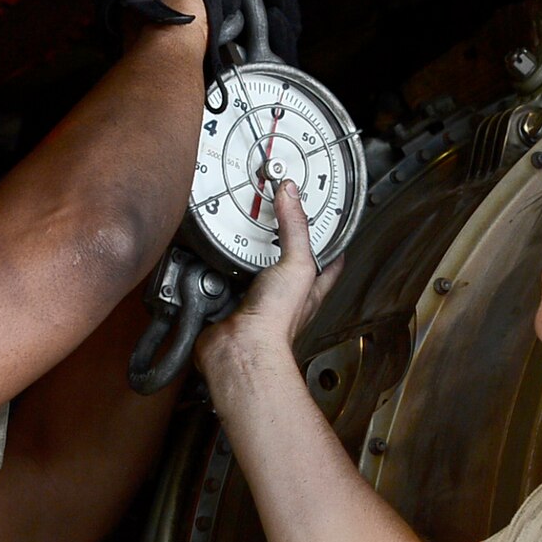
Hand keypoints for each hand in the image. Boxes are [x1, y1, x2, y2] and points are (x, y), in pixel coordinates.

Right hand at [196, 180, 342, 375]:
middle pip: (286, 258)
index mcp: (309, 287)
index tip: (325, 217)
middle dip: (278, 240)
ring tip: (238, 229)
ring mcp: (255, 297)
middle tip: (271, 214)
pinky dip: (215, 267)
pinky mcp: (228, 300)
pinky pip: (221, 277)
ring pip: (252, 267)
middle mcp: (283, 293)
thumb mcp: (297, 264)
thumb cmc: (276, 322)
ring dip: (243, 253)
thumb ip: (295, 227)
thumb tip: (291, 194)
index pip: (328, 259)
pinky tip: (212, 257)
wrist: (239, 347)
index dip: (329, 239)